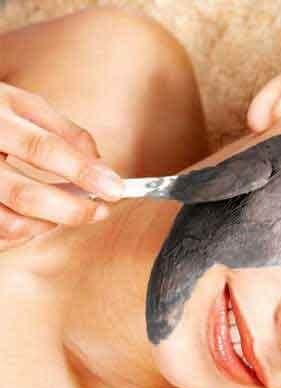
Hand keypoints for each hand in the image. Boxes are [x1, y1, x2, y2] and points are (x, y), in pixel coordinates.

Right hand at [0, 82, 123, 247]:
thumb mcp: (20, 105)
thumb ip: (63, 132)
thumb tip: (101, 166)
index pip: (44, 149)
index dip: (84, 172)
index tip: (115, 189)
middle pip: (25, 195)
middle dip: (72, 210)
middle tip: (100, 212)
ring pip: (8, 223)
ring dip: (46, 226)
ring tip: (63, 214)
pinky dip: (22, 234)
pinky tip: (34, 221)